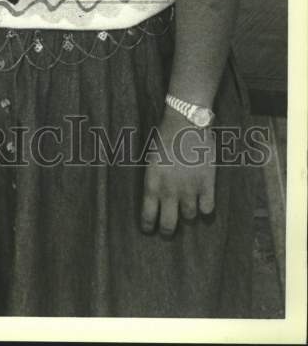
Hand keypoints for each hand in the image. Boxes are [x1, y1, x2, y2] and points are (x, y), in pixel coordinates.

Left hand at [140, 106, 215, 236]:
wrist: (186, 123)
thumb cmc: (165, 136)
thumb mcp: (152, 159)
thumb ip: (155, 179)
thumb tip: (156, 194)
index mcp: (153, 183)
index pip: (148, 214)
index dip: (148, 225)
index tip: (148, 229)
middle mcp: (170, 191)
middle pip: (169, 224)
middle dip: (167, 230)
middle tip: (167, 232)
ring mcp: (189, 189)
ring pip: (189, 216)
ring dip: (187, 214)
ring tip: (187, 209)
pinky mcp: (207, 185)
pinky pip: (207, 208)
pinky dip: (205, 208)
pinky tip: (203, 201)